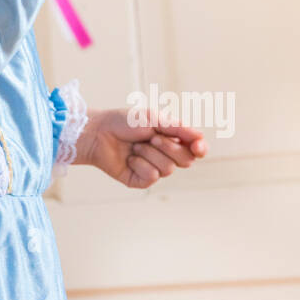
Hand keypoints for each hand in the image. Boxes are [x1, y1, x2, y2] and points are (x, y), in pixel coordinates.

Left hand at [76, 107, 207, 188]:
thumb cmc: (124, 122)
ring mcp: (153, 169)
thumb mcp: (153, 118)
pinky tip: (129, 158)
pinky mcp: (140, 180)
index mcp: (171, 138)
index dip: (200, 149)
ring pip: (168, 169)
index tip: (198, 147)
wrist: (98, 132)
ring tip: (135, 146)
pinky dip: (140, 164)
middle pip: (186, 160)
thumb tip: (201, 137)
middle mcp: (165, 155)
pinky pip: (152, 177)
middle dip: (168, 147)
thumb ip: (178, 128)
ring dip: (150, 153)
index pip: (195, 149)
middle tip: (150, 137)